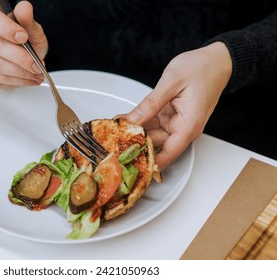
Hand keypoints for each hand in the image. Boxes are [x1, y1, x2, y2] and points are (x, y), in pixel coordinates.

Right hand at [0, 1, 47, 89]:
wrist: (23, 61)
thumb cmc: (25, 43)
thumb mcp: (31, 31)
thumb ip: (28, 20)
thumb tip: (24, 7)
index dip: (7, 28)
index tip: (24, 37)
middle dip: (21, 57)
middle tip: (37, 64)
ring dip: (21, 72)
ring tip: (36, 74)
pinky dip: (18, 81)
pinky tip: (29, 79)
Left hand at [122, 42, 231, 169]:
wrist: (216, 60)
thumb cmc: (202, 68)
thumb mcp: (172, 83)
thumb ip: (151, 103)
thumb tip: (133, 120)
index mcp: (188, 126)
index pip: (168, 154)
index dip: (149, 162)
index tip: (130, 164)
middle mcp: (183, 128)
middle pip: (156, 144)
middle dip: (134, 144)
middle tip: (112, 141)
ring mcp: (177, 123)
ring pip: (152, 134)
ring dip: (134, 132)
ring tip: (113, 128)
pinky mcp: (172, 116)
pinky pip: (153, 123)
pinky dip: (140, 122)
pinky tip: (124, 119)